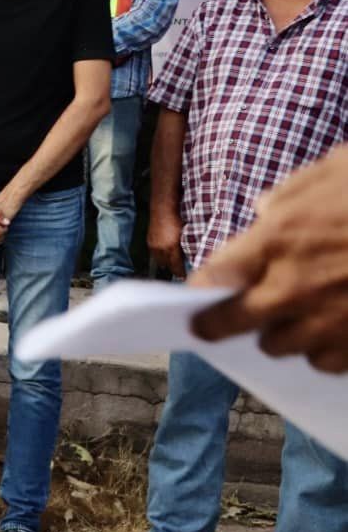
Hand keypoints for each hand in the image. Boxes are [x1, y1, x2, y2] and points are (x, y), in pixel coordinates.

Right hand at [147, 208, 185, 279]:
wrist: (163, 208)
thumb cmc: (177, 219)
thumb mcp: (184, 234)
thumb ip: (185, 247)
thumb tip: (189, 256)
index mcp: (171, 247)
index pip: (175, 266)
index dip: (180, 273)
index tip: (184, 277)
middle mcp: (160, 248)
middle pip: (166, 265)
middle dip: (172, 269)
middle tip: (179, 272)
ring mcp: (153, 245)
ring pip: (159, 260)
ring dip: (165, 263)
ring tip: (172, 264)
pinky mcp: (149, 241)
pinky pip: (154, 254)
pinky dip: (160, 256)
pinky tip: (165, 254)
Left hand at [190, 147, 347, 371]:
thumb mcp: (336, 169)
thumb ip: (291, 195)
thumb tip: (266, 212)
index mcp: (278, 239)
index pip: (215, 277)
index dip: (203, 288)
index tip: (198, 296)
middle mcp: (295, 288)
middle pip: (239, 324)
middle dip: (226, 323)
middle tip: (218, 324)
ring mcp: (332, 323)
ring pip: (285, 348)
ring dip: (285, 334)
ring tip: (296, 317)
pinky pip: (330, 362)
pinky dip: (328, 350)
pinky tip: (337, 331)